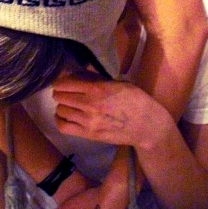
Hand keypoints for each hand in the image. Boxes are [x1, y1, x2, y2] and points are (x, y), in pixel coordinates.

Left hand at [53, 76, 167, 148]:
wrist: (147, 126)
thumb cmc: (136, 100)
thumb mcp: (118, 83)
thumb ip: (96, 78)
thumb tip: (77, 73)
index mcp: (97, 88)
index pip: (65, 83)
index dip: (60, 81)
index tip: (61, 81)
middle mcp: (90, 104)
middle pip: (60, 96)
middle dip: (60, 92)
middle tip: (64, 92)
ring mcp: (88, 121)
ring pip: (60, 110)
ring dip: (62, 105)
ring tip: (67, 104)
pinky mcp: (89, 135)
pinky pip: (63, 127)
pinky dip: (60, 120)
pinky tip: (65, 116)